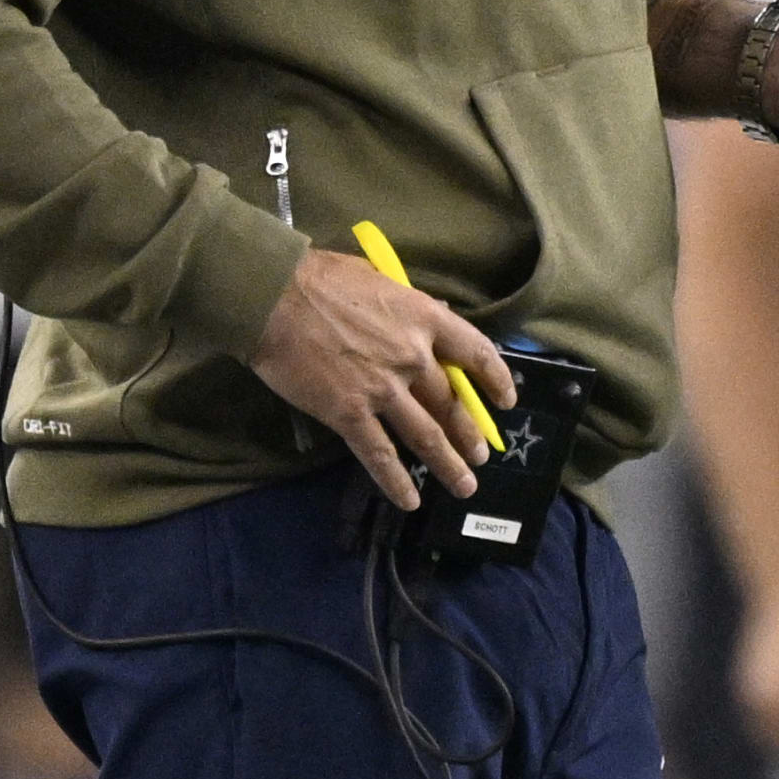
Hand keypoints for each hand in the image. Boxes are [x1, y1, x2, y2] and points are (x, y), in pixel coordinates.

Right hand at [249, 247, 512, 510]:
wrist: (273, 296)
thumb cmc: (320, 278)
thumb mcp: (379, 280)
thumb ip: (407, 307)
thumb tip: (427, 320)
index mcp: (423, 318)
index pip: (475, 352)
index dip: (496, 379)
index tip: (505, 401)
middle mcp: (412, 356)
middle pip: (451, 402)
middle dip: (469, 433)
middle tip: (480, 455)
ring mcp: (383, 389)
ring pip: (426, 436)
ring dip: (449, 464)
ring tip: (464, 485)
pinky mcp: (350, 414)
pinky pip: (380, 455)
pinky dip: (397, 481)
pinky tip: (410, 500)